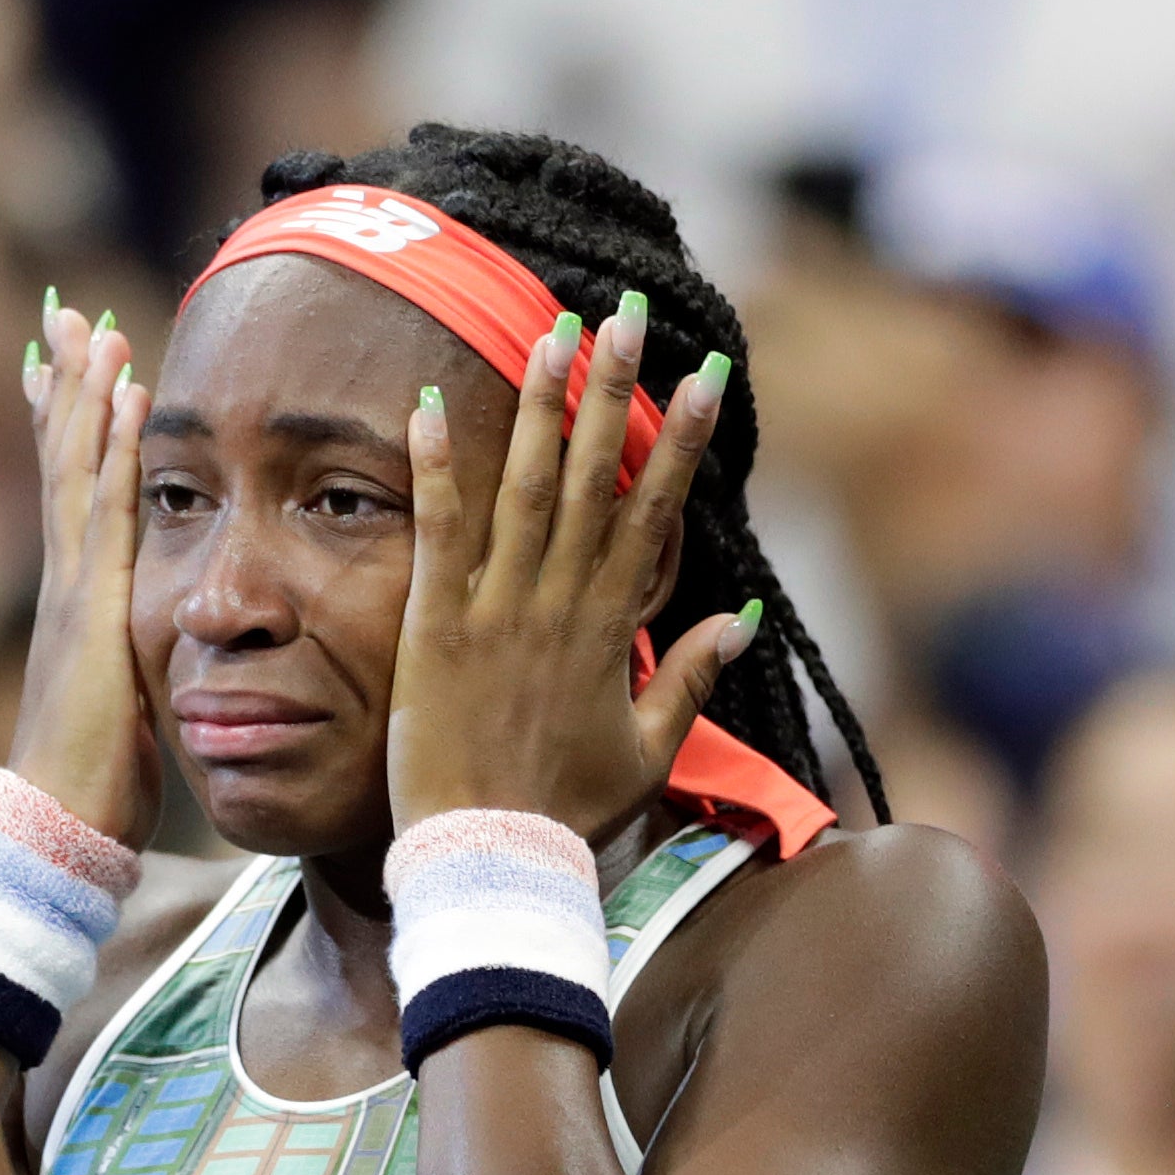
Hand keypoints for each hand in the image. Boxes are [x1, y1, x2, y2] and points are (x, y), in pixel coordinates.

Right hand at [10, 297, 166, 848]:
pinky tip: (130, 399)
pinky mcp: (95, 608)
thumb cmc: (94, 779)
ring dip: (88, 394)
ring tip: (94, 327)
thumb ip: (133, 661)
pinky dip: (117, 449)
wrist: (58, 823)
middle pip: (62, 461)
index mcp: (76, 602)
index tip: (64, 367)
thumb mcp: (123, 702)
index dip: (67, 428)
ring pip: (78, 469)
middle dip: (64, 385)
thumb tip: (144, 649)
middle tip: (64, 314)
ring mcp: (74, 590)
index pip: (69, 494)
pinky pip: (110, 511)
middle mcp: (66, 582)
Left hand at [391, 296, 753, 840]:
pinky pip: (438, 532)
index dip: (679, 438)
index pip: (653, 512)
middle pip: (596, 479)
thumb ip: (692, 680)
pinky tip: (434, 404)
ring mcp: (499, 610)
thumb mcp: (646, 751)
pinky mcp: (436, 626)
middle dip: (615, 392)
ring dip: (542, 407)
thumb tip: (740, 617)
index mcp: (612, 629)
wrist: (492, 859)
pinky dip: (438, 467)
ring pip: (528, 488)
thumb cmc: (564, 814)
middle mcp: (562, 604)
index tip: (704, 373)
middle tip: (629, 314)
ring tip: (554, 331)